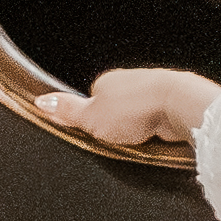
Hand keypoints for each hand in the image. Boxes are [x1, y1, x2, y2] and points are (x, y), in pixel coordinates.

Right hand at [35, 67, 220, 153]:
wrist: (178, 104)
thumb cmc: (137, 107)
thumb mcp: (91, 117)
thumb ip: (67, 111)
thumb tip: (42, 101)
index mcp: (107, 80)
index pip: (91, 100)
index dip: (92, 120)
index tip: (96, 132)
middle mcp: (130, 81)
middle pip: (115, 107)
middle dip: (116, 125)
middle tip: (117, 140)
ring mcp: (152, 91)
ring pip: (138, 114)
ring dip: (138, 128)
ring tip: (138, 140)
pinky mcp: (171, 104)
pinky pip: (157, 121)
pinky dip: (155, 130)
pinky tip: (155, 138)